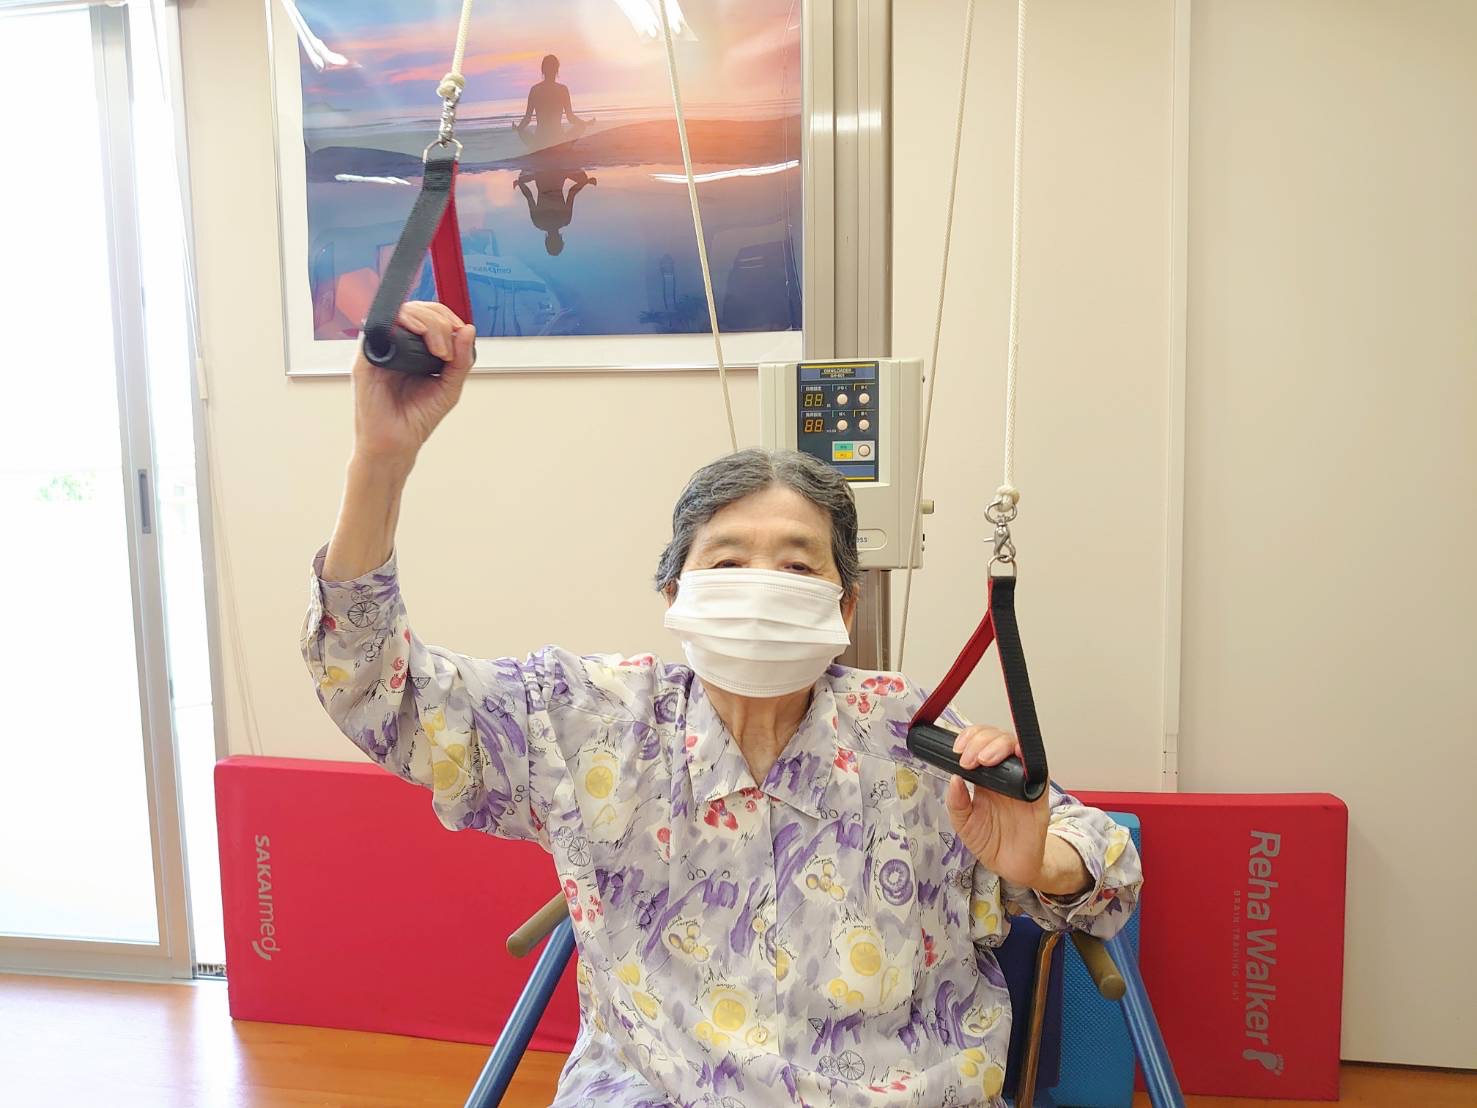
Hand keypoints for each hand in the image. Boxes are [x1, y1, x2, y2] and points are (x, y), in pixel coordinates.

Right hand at [351, 302, 475, 465]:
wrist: (396, 444)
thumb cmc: (417, 418)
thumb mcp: (450, 386)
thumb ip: (462, 359)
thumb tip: (469, 329)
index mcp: (413, 348)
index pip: (429, 314)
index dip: (447, 317)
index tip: (460, 335)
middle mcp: (395, 345)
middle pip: (417, 309)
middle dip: (440, 322)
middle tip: (449, 351)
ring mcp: (380, 349)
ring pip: (402, 313)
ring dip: (428, 324)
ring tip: (440, 353)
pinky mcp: (366, 359)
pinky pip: (380, 330)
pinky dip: (404, 327)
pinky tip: (423, 346)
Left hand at [944, 725, 1050, 887]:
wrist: (1011, 866)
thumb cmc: (990, 841)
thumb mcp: (963, 823)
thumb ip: (956, 802)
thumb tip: (953, 778)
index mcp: (983, 776)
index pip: (978, 744)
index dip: (968, 738)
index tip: (956, 749)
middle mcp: (1003, 773)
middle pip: (996, 738)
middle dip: (980, 740)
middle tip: (968, 759)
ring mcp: (1021, 779)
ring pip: (1016, 746)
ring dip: (999, 745)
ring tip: (983, 760)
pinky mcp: (1038, 791)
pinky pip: (1038, 768)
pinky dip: (1028, 757)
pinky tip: (1015, 758)